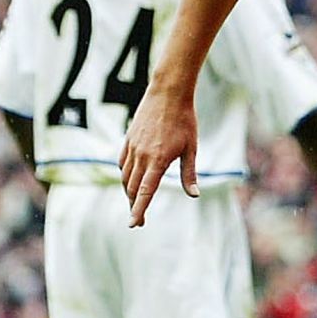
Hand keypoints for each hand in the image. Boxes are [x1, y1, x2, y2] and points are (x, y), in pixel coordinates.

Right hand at [120, 81, 198, 225]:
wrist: (168, 93)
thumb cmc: (184, 120)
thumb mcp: (191, 148)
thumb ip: (189, 173)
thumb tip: (194, 194)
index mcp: (158, 160)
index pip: (145, 191)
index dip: (138, 210)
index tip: (133, 224)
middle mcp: (141, 156)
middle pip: (132, 188)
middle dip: (134, 206)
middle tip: (139, 221)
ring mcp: (132, 147)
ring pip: (125, 177)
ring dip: (128, 192)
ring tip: (135, 202)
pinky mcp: (128, 140)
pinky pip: (122, 163)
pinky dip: (125, 175)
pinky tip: (131, 180)